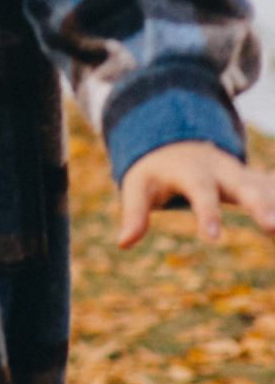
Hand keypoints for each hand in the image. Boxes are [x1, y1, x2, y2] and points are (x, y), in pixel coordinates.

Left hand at [117, 138, 274, 246]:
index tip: (212, 238)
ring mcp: (245, 176)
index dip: (207, 214)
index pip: (201, 193)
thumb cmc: (155, 169)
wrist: (176, 140)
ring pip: (270, 189)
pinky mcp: (258, 182)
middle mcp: (225, 172)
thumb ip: (134, 212)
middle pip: (246, 187)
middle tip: (271, 227)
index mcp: (194, 172)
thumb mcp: (138, 185)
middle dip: (260, 205)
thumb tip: (123, 243)